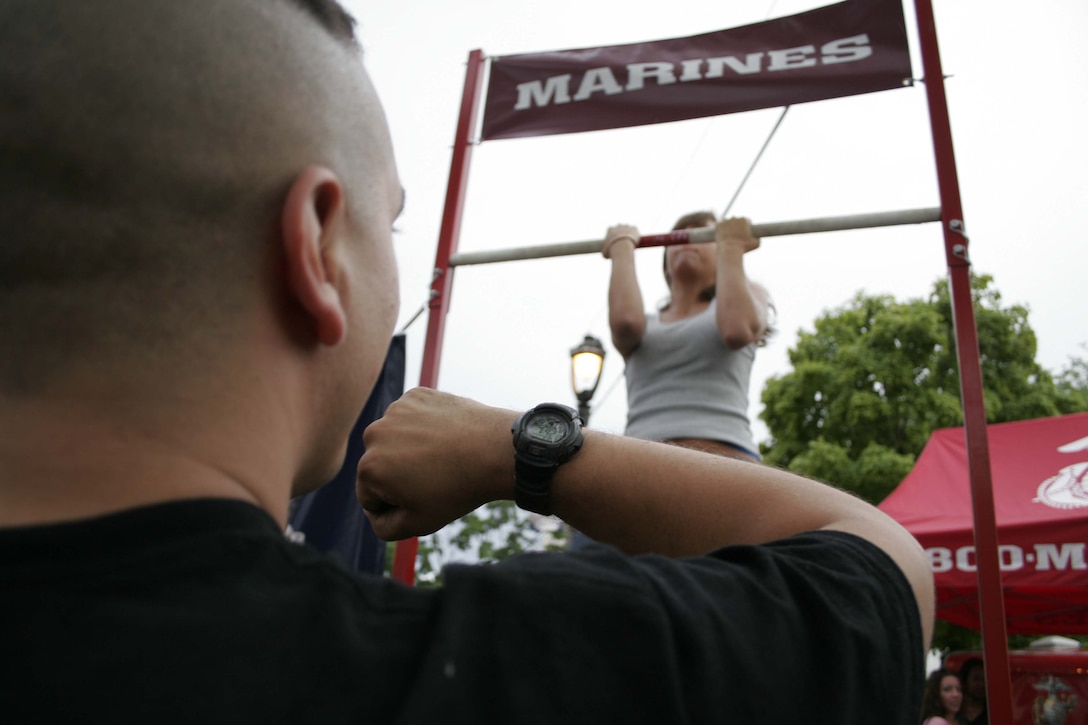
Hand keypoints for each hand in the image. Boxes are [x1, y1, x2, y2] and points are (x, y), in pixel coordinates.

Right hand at [355, 387, 516, 540]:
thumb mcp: (418, 523)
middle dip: (400, 473)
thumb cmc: (457, 489)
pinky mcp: (415, 395)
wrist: (496, 450)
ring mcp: (395, 411)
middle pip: (379, 464)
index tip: (424, 496)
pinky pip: (412, 418)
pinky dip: (424, 426)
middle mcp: (374, 434)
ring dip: (411, 448)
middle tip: (434, 476)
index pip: (369, 496)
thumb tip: (373, 513)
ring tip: (442, 456)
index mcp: (369, 468)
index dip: (396, 503)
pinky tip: (446, 435)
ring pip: (395, 439)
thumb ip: (384, 527)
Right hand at [602, 224, 639, 258]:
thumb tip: (606, 253)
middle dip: (621, 233)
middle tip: (623, 242)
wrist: (622, 249)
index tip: (615, 242)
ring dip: (629, 233)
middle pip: (620, 228)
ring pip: (628, 228)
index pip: (611, 230)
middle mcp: (618, 225)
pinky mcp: (634, 228)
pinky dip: (636, 234)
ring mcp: (627, 226)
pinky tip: (636, 241)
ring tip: (630, 242)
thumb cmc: (612, 251)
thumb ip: (605, 251)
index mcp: (610, 229)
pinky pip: (635, 230)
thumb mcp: (605, 253)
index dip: (613, 236)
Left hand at [715, 217, 759, 253]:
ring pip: (728, 222)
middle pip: (737, 220)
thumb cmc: (744, 247)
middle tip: (737, 233)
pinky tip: (723, 233)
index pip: (747, 220)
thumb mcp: (757, 244)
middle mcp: (735, 218)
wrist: (729, 250)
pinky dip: (721, 228)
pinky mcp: (718, 225)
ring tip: (730, 233)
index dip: (747, 226)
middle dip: (738, 225)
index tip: (745, 231)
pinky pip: (720, 224)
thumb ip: (758, 238)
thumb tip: (758, 238)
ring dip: (729, 225)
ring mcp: (726, 220)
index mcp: (744, 220)